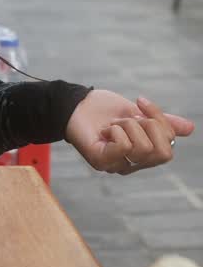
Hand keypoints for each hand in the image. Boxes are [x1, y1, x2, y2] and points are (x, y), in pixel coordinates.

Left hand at [65, 90, 193, 174]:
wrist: (75, 103)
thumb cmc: (103, 109)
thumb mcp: (138, 112)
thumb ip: (161, 122)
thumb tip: (190, 128)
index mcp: (142, 154)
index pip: (168, 145)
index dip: (160, 120)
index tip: (141, 101)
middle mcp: (131, 165)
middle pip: (162, 153)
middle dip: (148, 125)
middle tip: (127, 117)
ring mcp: (116, 165)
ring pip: (142, 148)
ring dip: (127, 125)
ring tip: (113, 123)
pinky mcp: (101, 161)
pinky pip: (124, 147)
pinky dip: (116, 130)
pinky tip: (104, 130)